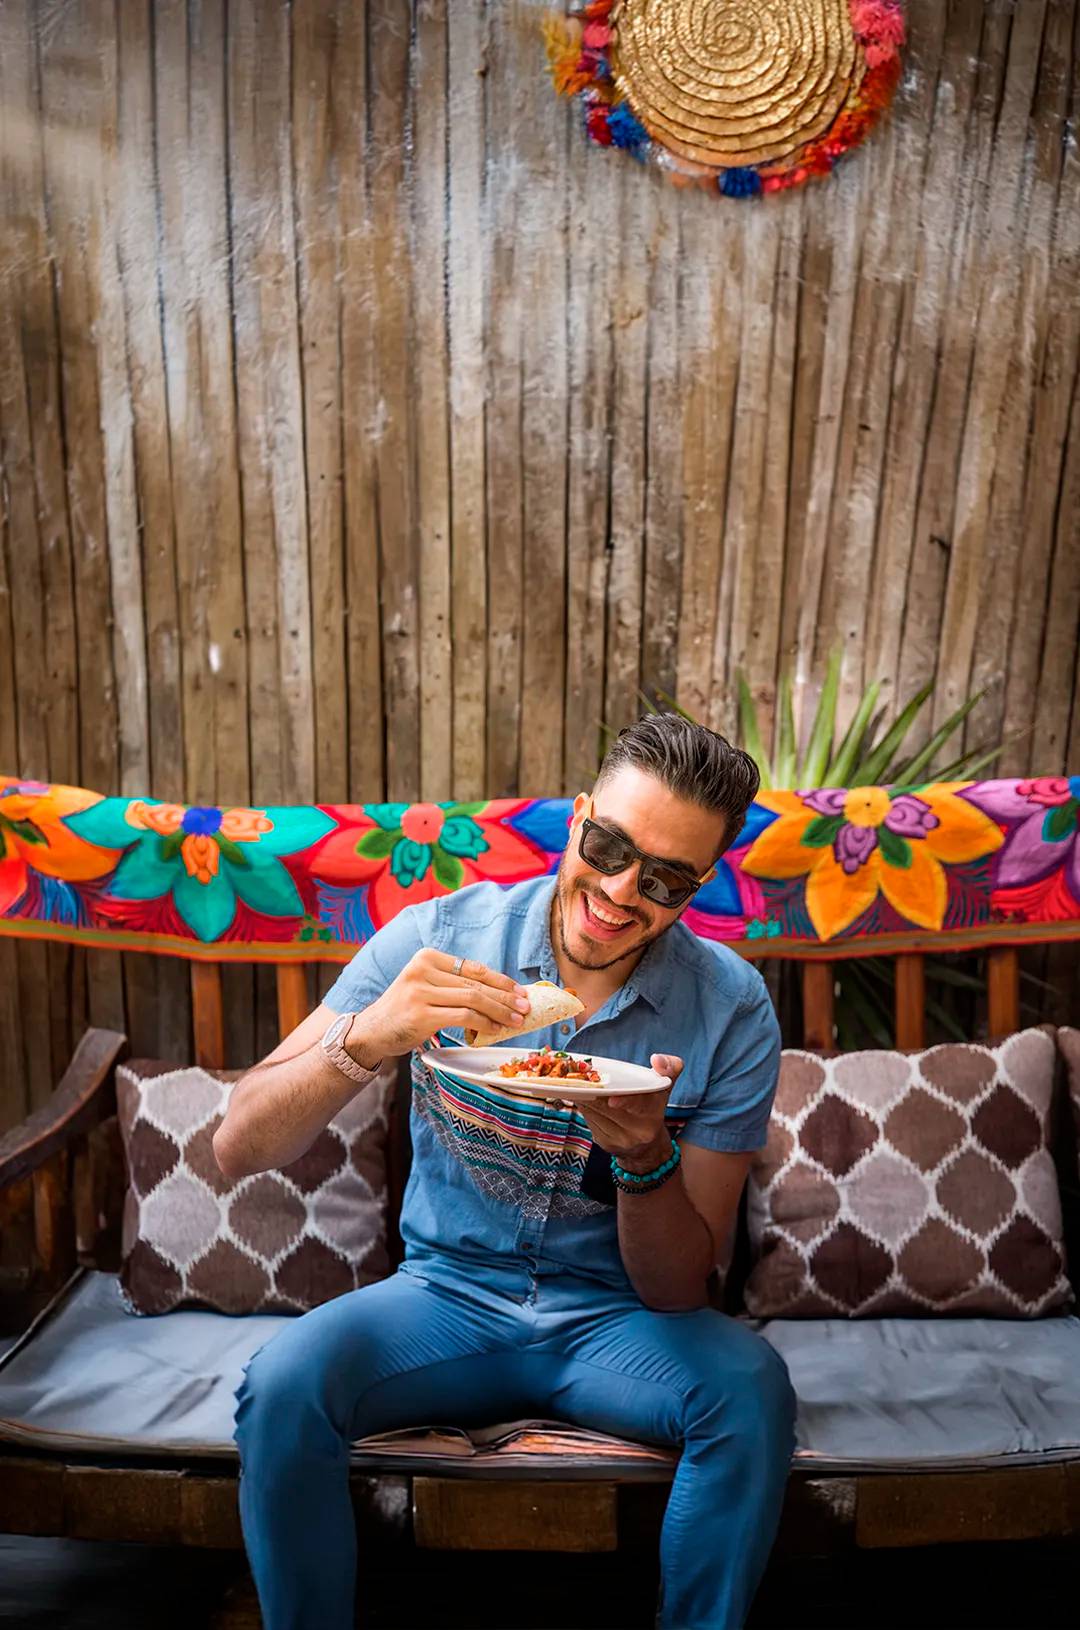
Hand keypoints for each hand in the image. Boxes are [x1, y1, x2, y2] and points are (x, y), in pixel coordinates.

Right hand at [347, 949, 530, 1062]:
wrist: (372, 1031)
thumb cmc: (406, 1010)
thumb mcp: (426, 986)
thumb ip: (454, 984)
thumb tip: (499, 992)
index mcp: (426, 957)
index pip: (472, 967)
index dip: (500, 979)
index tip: (519, 990)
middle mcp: (422, 970)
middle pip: (475, 983)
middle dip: (505, 996)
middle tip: (525, 1006)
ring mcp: (420, 992)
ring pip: (472, 999)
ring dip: (499, 1011)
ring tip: (516, 1020)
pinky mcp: (421, 1015)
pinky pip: (463, 1017)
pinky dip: (483, 1023)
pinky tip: (495, 1029)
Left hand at [578, 1053, 682, 1170]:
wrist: (647, 1148)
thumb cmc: (652, 1107)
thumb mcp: (665, 1087)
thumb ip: (669, 1067)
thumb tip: (657, 1059)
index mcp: (653, 1114)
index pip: (639, 1105)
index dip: (625, 1101)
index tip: (612, 1100)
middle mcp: (638, 1131)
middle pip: (608, 1107)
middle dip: (594, 1092)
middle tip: (582, 1077)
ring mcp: (620, 1140)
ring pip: (595, 1113)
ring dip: (585, 1097)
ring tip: (579, 1084)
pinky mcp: (605, 1144)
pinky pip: (590, 1121)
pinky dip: (585, 1107)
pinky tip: (584, 1098)